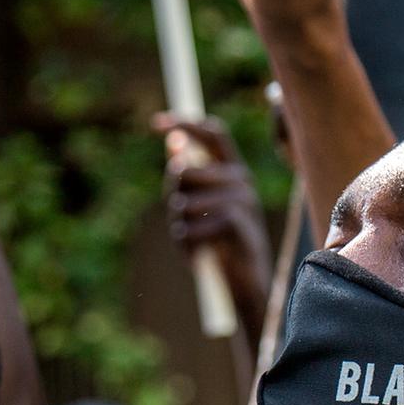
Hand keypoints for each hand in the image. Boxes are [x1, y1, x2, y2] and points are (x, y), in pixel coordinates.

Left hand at [155, 113, 273, 320]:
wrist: (249, 282)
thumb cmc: (221, 242)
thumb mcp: (203, 206)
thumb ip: (188, 175)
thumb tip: (172, 142)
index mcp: (234, 171)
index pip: (213, 134)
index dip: (184, 123)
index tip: (154, 123)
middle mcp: (241, 179)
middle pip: (183, 171)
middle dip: (172, 199)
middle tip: (183, 224)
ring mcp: (242, 200)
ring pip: (182, 202)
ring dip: (178, 227)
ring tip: (194, 243)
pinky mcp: (236, 222)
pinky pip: (191, 227)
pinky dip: (187, 245)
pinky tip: (198, 256)